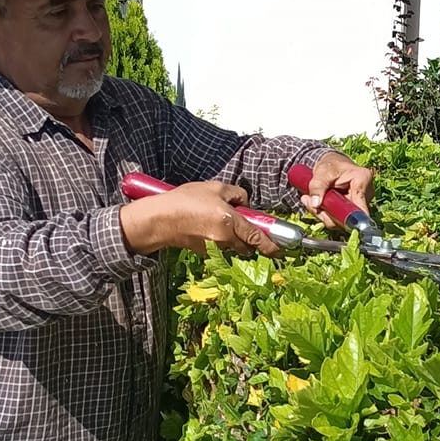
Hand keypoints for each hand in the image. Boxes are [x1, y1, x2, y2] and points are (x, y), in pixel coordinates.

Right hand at [120, 181, 281, 258]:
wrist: (158, 219)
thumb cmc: (185, 200)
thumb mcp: (214, 188)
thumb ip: (237, 194)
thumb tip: (245, 203)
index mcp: (230, 223)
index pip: (258, 238)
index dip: (272, 245)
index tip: (281, 249)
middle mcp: (225, 240)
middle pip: (247, 246)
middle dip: (251, 238)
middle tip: (245, 224)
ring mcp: (214, 248)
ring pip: (234, 246)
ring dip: (235, 238)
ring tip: (220, 220)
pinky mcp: (203, 252)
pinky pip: (220, 247)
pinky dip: (221, 239)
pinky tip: (207, 225)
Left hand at [299, 150, 375, 225]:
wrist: (333, 165)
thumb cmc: (330, 165)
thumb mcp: (321, 172)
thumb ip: (317, 186)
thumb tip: (315, 204)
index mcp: (363, 179)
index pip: (359, 208)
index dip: (346, 218)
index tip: (328, 216)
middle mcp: (367, 193)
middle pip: (349, 217)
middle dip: (328, 215)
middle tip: (310, 202)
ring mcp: (363, 202)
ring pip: (343, 220)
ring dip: (325, 215)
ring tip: (312, 200)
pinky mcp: (355, 208)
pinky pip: (341, 219)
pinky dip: (328, 215)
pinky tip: (320, 204)